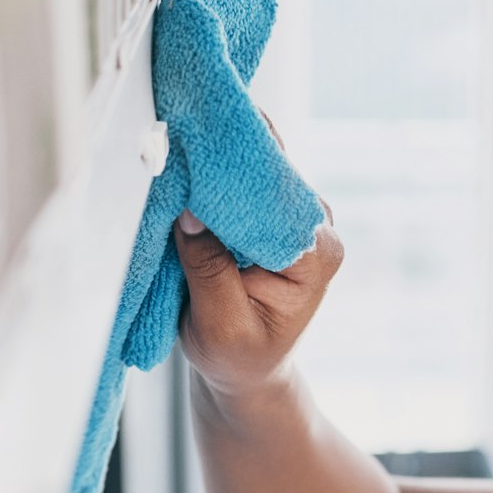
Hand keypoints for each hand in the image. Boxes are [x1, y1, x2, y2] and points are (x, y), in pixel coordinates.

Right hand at [174, 111, 345, 399]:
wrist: (245, 371)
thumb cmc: (238, 359)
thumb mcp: (221, 324)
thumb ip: (210, 269)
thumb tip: (190, 211)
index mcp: (315, 257)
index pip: (276, 198)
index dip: (236, 170)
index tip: (197, 142)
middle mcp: (314, 229)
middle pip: (269, 173)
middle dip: (224, 152)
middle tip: (178, 122)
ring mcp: (294, 218)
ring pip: (256, 168)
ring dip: (216, 155)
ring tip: (177, 130)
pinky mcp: (270, 214)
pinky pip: (243, 179)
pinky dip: (214, 169)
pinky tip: (186, 152)